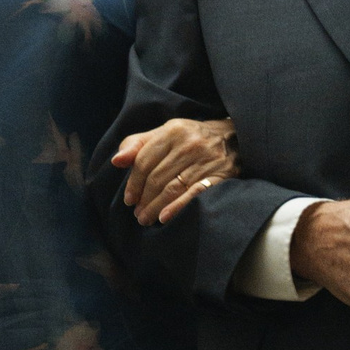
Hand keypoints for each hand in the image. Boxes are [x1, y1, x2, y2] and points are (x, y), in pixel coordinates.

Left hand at [113, 117, 239, 225]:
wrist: (233, 138)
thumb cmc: (191, 138)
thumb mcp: (165, 133)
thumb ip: (138, 144)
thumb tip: (117, 161)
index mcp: (172, 131)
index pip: (144, 161)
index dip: (133, 183)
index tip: (129, 199)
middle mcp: (188, 144)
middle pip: (157, 177)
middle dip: (144, 199)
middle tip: (138, 214)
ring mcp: (205, 160)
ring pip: (172, 188)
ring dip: (156, 207)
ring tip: (147, 219)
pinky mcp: (219, 175)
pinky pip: (195, 193)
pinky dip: (178, 207)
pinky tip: (165, 217)